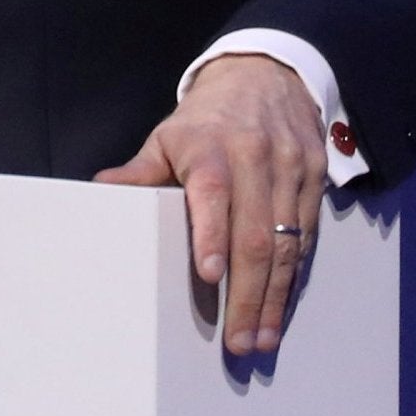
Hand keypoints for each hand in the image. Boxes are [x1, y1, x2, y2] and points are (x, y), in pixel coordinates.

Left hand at [95, 54, 326, 355]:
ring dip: (274, 298)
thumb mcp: (167, 136)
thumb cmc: (206, 119)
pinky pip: (307, 239)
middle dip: (247, 294)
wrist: (265, 77)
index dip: (211, 235)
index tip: (209, 274)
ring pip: (287, 245)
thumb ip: (140, 171)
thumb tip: (100, 191)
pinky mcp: (315, 181)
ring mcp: (290, 171)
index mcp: (211, 148)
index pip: (212, 194)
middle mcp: (255, 159)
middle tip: (237, 338)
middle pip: (256, 235)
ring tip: (261, 336)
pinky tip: (281, 307)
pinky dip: (293, 279)